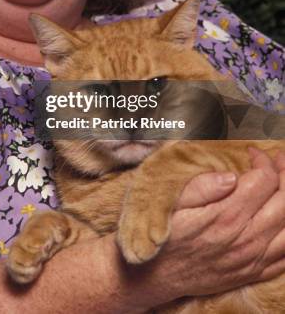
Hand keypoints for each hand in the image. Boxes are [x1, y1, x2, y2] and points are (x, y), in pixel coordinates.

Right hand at [150, 149, 284, 299]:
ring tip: (284, 184)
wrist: (155, 275)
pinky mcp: (254, 272)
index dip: (263, 161)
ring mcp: (253, 258)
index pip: (263, 181)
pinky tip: (282, 217)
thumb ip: (201, 187)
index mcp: (226, 216)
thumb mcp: (173, 203)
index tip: (252, 153)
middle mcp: (246, 238)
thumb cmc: (165, 234)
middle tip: (278, 161)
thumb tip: (229, 176)